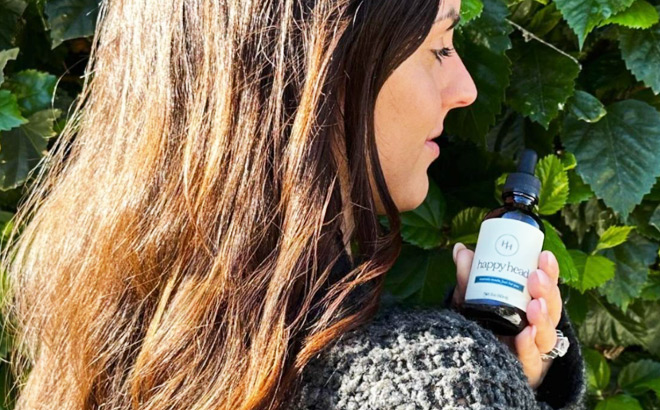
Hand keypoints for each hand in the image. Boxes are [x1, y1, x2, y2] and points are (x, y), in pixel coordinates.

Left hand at [451, 243, 562, 389]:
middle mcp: (538, 327)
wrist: (471, 368)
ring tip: (535, 305)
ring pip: (548, 335)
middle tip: (535, 277)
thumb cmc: (481, 329)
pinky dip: (529, 348)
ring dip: (543, 319)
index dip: (550, 272)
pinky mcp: (527, 372)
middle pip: (553, 309)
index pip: (547, 287)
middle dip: (547, 292)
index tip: (544, 255)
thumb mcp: (471, 301)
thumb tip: (460, 249)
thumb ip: (468, 278)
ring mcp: (535, 351)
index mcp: (532, 306)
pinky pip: (533, 362)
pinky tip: (525, 335)